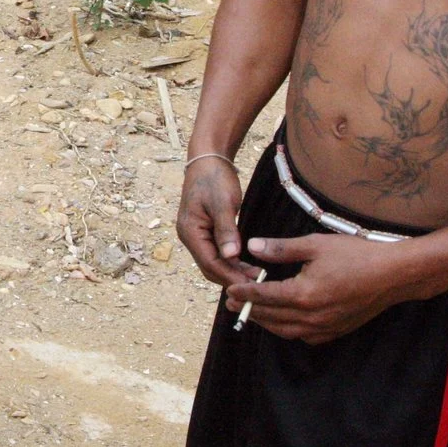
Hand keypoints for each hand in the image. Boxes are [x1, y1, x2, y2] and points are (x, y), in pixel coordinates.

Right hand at [176, 158, 249, 287]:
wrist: (207, 160)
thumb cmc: (214, 178)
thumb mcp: (222, 203)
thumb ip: (226, 230)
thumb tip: (231, 256)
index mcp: (190, 232)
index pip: (210, 263)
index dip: (230, 275)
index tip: (251, 284)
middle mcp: (189, 238)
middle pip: (210, 268)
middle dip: (232, 278)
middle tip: (258, 286)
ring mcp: (196, 236)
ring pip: (213, 263)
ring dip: (232, 272)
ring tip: (256, 278)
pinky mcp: (205, 233)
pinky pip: (216, 254)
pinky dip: (231, 262)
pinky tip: (246, 266)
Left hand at [235, 233, 422, 343]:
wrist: (394, 275)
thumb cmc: (356, 255)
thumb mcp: (315, 245)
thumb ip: (281, 249)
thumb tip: (253, 247)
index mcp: (303, 294)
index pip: (264, 297)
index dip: (244, 293)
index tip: (228, 290)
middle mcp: (311, 317)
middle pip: (271, 317)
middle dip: (249, 310)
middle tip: (230, 303)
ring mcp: (324, 327)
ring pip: (285, 330)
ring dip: (266, 323)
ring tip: (251, 313)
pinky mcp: (336, 331)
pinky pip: (304, 336)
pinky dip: (288, 330)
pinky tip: (283, 322)